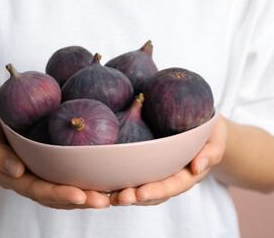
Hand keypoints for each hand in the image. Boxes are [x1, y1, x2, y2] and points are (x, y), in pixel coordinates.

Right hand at [0, 105, 109, 208]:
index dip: (58, 194)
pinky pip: (68, 180)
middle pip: (56, 197)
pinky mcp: (51, 169)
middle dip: (80, 200)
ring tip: (110, 197)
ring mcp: (41, 177)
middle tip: (104, 200)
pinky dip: (85, 184)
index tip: (80, 195)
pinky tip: (103, 183)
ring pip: (65, 193)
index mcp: (14, 177)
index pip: (37, 190)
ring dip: (87, 197)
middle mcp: (30, 182)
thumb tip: (17, 170)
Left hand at [109, 114, 227, 205]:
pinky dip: (122, 184)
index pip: (174, 185)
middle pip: (155, 192)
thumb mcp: (216, 137)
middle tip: (120, 198)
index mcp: (189, 174)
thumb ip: (211, 152)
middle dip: (137, 197)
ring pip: (143, 190)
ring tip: (110, 198)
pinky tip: (107, 186)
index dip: (158, 190)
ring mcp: (160, 174)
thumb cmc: (209, 131)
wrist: (201, 125)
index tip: (140, 193)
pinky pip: (136, 178)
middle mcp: (172, 178)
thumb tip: (198, 166)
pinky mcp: (149, 167)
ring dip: (127, 195)